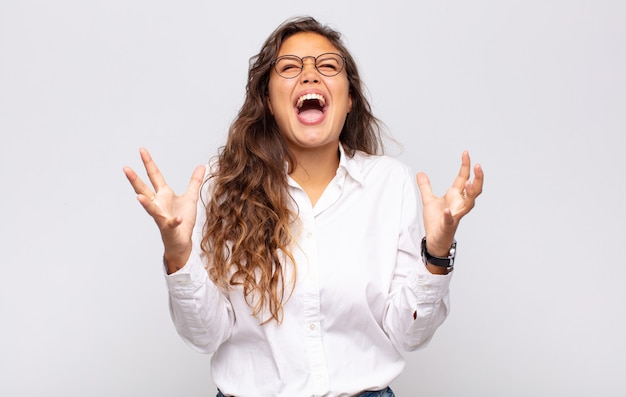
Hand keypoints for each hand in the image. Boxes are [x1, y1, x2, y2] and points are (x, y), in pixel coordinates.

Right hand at [123, 148, 205, 272]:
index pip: (154, 176)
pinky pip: (170, 223)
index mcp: (164, 194)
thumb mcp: (191, 198)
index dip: (148, 163)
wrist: (181, 241)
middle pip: (144, 189)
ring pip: (151, 208)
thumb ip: (195, 182)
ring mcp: (161, 216)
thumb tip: (202, 166)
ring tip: (138, 197)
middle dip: (135, 179)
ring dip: (145, 203)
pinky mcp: (169, 228)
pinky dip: (174, 221)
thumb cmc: (183, 220)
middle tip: (125, 168)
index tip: (142, 150)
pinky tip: (177, 219)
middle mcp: (159, 204)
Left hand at [416, 150, 483, 256]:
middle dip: (478, 178)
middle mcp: (459, 204)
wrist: (434, 240)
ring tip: (469, 183)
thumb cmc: (436, 221)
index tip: (466, 153)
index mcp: (455, 196)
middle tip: (478, 166)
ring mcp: (455, 215)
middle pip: (474, 190)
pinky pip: (450, 220)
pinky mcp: (448, 226)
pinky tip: (447, 210)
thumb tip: (420, 173)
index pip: (463, 178)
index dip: (466, 166)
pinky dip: (449, 215)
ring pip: (469, 204)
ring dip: (470, 194)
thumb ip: (425, 187)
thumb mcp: (428, 200)